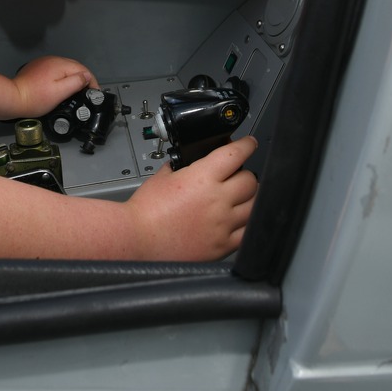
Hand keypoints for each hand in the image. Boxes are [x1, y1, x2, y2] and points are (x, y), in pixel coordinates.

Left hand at [9, 54, 97, 117]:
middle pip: (74, 67)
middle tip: (88, 92)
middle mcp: (52, 60)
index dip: (92, 81)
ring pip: (65, 68)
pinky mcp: (38, 69)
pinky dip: (62, 77)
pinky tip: (62, 86)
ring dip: (73, 77)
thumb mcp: (59, 93)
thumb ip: (75, 83)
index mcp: (59, 64)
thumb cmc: (35, 98)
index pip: (82, 69)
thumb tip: (86, 77)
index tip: (94, 92)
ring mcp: (44, 63)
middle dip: (84, 78)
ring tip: (78, 90)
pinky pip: (55, 70)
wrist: (13, 98)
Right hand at [125, 137, 258, 260]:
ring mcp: (222, 224)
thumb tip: (192, 163)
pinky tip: (239, 221)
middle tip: (238, 177)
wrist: (137, 240)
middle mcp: (217, 200)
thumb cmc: (145, 212)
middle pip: (250, 180)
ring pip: (254, 205)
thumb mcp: (163, 177)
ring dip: (249, 199)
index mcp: (202, 177)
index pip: (236, 154)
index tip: (249, 144)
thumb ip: (183, 168)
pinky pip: (247, 232)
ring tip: (240, 199)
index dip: (246, 145)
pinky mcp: (222, 245)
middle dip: (245, 175)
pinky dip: (246, 224)